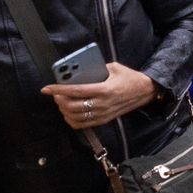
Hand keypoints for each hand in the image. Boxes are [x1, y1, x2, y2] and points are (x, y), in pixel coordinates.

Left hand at [43, 62, 157, 129]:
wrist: (145, 91)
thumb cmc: (130, 78)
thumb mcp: (114, 68)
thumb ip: (97, 69)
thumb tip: (80, 70)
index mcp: (105, 89)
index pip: (76, 91)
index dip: (59, 90)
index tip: (47, 88)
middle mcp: (102, 104)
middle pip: (72, 106)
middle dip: (59, 100)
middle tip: (55, 94)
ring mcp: (102, 114)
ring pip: (75, 117)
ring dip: (64, 110)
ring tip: (61, 102)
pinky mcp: (103, 120)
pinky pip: (82, 124)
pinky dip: (71, 120)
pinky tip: (68, 113)